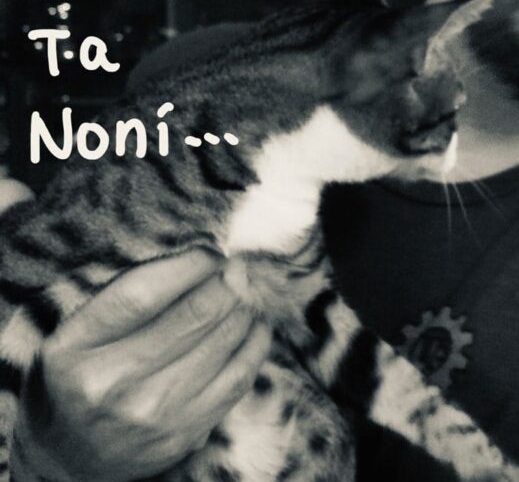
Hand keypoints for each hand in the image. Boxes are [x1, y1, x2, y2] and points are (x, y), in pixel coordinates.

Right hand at [14, 250, 270, 481]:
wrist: (72, 456)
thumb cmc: (86, 371)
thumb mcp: (85, 327)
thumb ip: (137, 288)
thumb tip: (212, 258)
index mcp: (76, 347)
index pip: (143, 292)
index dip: (190, 264)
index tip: (211, 253)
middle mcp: (111, 383)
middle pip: (195, 312)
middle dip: (228, 281)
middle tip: (236, 268)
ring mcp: (151, 412)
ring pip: (225, 338)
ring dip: (246, 305)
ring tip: (247, 290)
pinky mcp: (185, 432)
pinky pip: (240, 374)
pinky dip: (256, 339)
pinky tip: (255, 322)